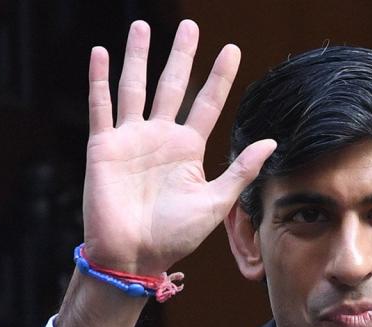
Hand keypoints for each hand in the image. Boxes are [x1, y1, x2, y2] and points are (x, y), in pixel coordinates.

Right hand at [82, 20, 274, 273]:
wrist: (134, 256)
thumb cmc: (175, 236)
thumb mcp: (216, 202)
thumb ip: (241, 171)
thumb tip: (271, 142)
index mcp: (188, 150)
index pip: (208, 103)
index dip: (220, 77)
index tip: (232, 49)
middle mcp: (160, 137)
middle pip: (173, 86)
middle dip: (181, 56)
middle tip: (190, 25)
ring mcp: (131, 139)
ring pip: (135, 87)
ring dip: (137, 57)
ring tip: (141, 26)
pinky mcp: (103, 146)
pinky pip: (101, 106)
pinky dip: (100, 80)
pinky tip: (101, 53)